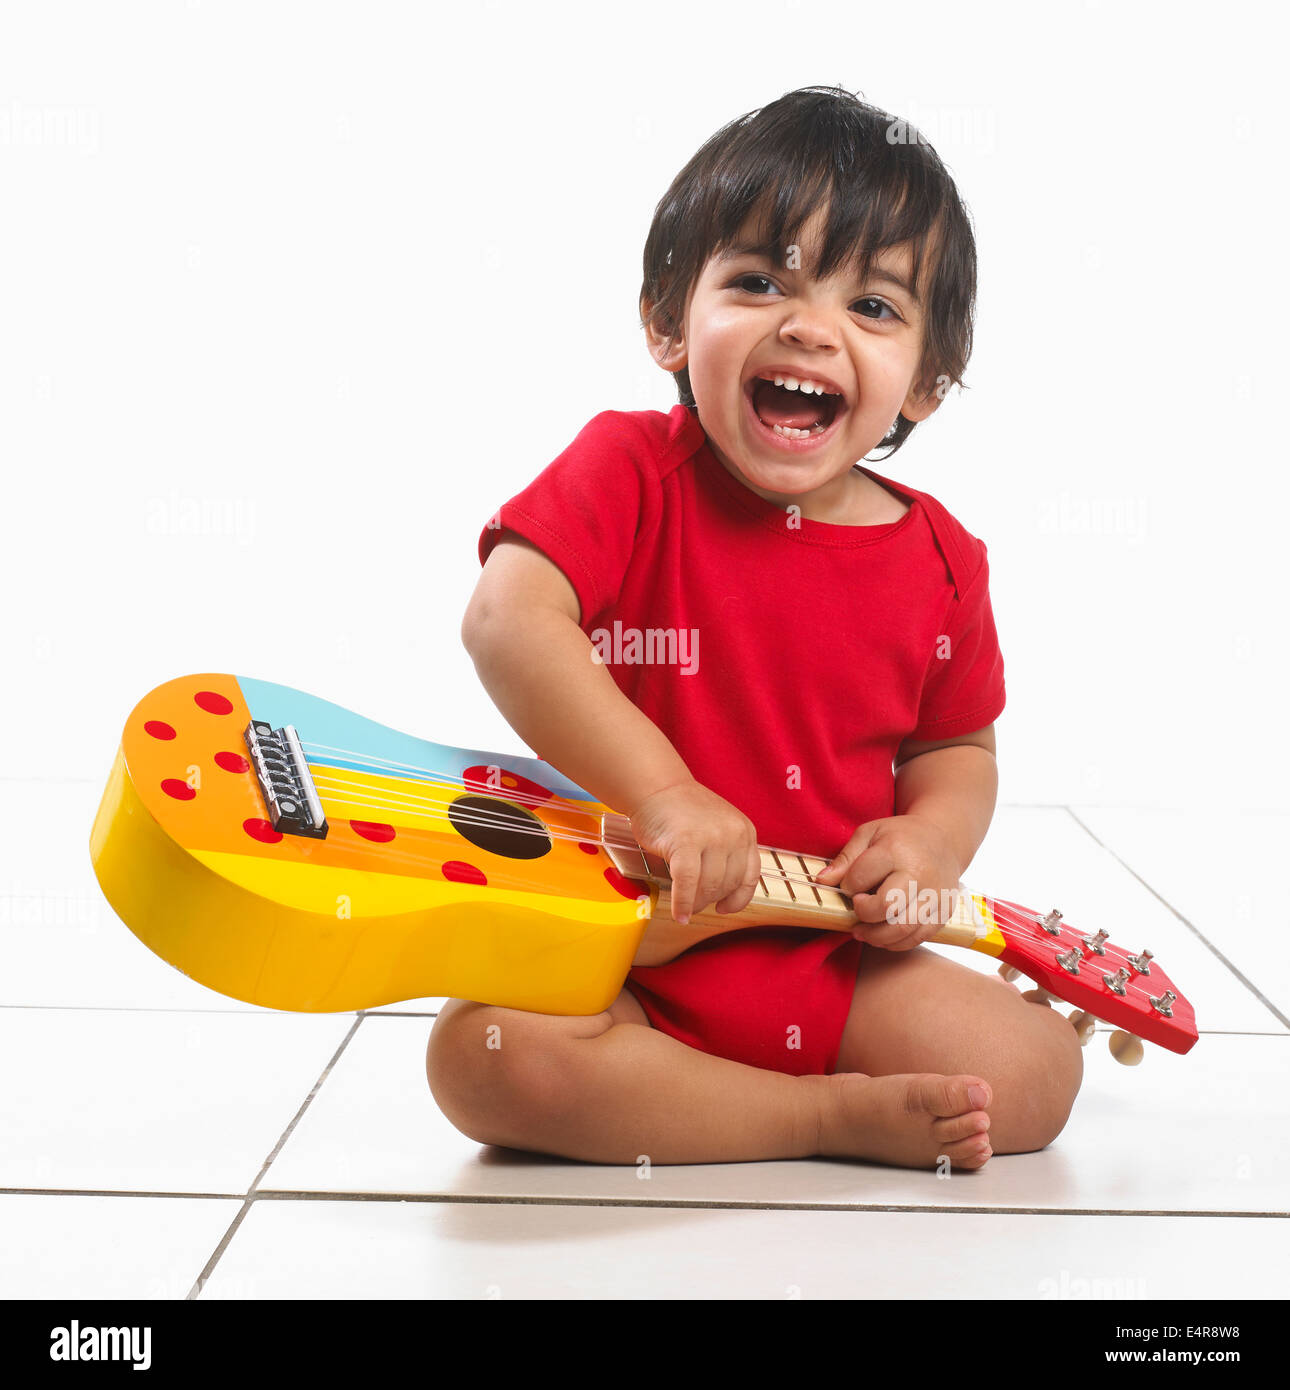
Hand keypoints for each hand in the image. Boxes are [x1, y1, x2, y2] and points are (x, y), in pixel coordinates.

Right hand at [629, 779, 759, 925]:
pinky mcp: (686, 843)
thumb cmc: (682, 810)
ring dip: (696, 904)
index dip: (738, 899)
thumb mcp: (719, 827)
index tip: (724, 908)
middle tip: (695, 904)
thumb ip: (727, 854)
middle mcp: (733, 833)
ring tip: (686, 907)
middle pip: (727, 884)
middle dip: (710, 900)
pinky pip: (687, 884)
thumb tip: (723, 896)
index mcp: (745, 831)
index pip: (750, 876)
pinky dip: (682, 903)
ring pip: (709, 887)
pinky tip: (679, 914)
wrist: (656, 787)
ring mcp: (712, 837)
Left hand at [812, 814, 961, 950]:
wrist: (943, 839)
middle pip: (886, 907)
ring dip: (875, 936)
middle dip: (863, 913)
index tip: (849, 885)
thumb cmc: (901, 836)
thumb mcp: (869, 834)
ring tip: (862, 930)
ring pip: (902, 929)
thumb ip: (845, 859)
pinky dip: (895, 943)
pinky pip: (917, 938)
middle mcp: (919, 874)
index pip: (861, 878)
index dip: (847, 886)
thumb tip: (821, 881)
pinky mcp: (944, 912)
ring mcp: (935, 895)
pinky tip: (883, 934)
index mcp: (896, 850)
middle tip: (857, 908)